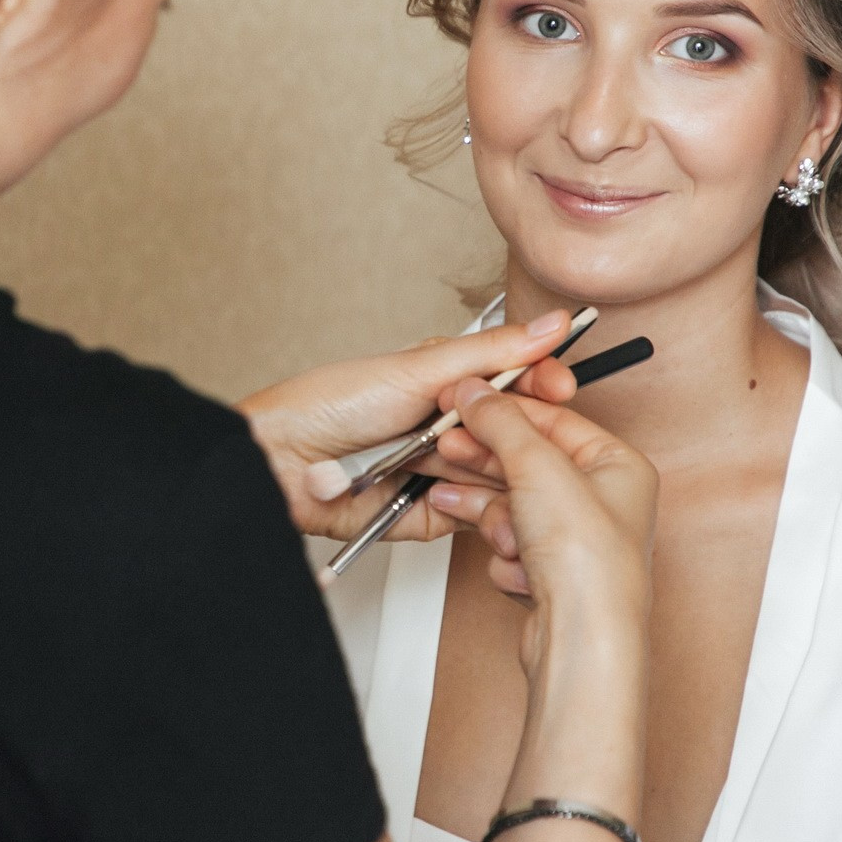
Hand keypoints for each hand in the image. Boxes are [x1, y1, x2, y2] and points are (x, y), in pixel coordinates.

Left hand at [235, 311, 581, 541]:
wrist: (282, 463)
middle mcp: (448, 427)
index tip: (559, 388)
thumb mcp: (417, 369)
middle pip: (515, 435)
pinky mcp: (432, 515)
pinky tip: (443, 490)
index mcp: (448, 382)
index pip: (517, 383)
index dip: (542, 386)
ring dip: (482, 467)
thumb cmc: (331, 404)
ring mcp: (442, 471)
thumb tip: (550, 325)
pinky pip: (473, 515)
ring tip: (442, 456)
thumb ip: (491, 353)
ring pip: (500, 477)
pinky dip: (467, 504)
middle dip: (511, 433)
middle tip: (491, 427)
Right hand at [429, 379, 657, 660]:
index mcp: (618, 466)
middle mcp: (604, 501)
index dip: (502, 410)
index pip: (552, 420)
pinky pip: (511, 543)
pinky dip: (501, 551)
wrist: (582, 639)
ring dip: (487, 510)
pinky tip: (506, 560)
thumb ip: (502, 422)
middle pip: (528, 462)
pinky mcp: (552, 573)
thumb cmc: (589, 564)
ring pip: (513, 505)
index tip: (463, 402)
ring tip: (452, 502)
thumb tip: (476, 391)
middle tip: (447, 447)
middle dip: (484, 461)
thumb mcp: (538, 468)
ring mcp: (577, 540)